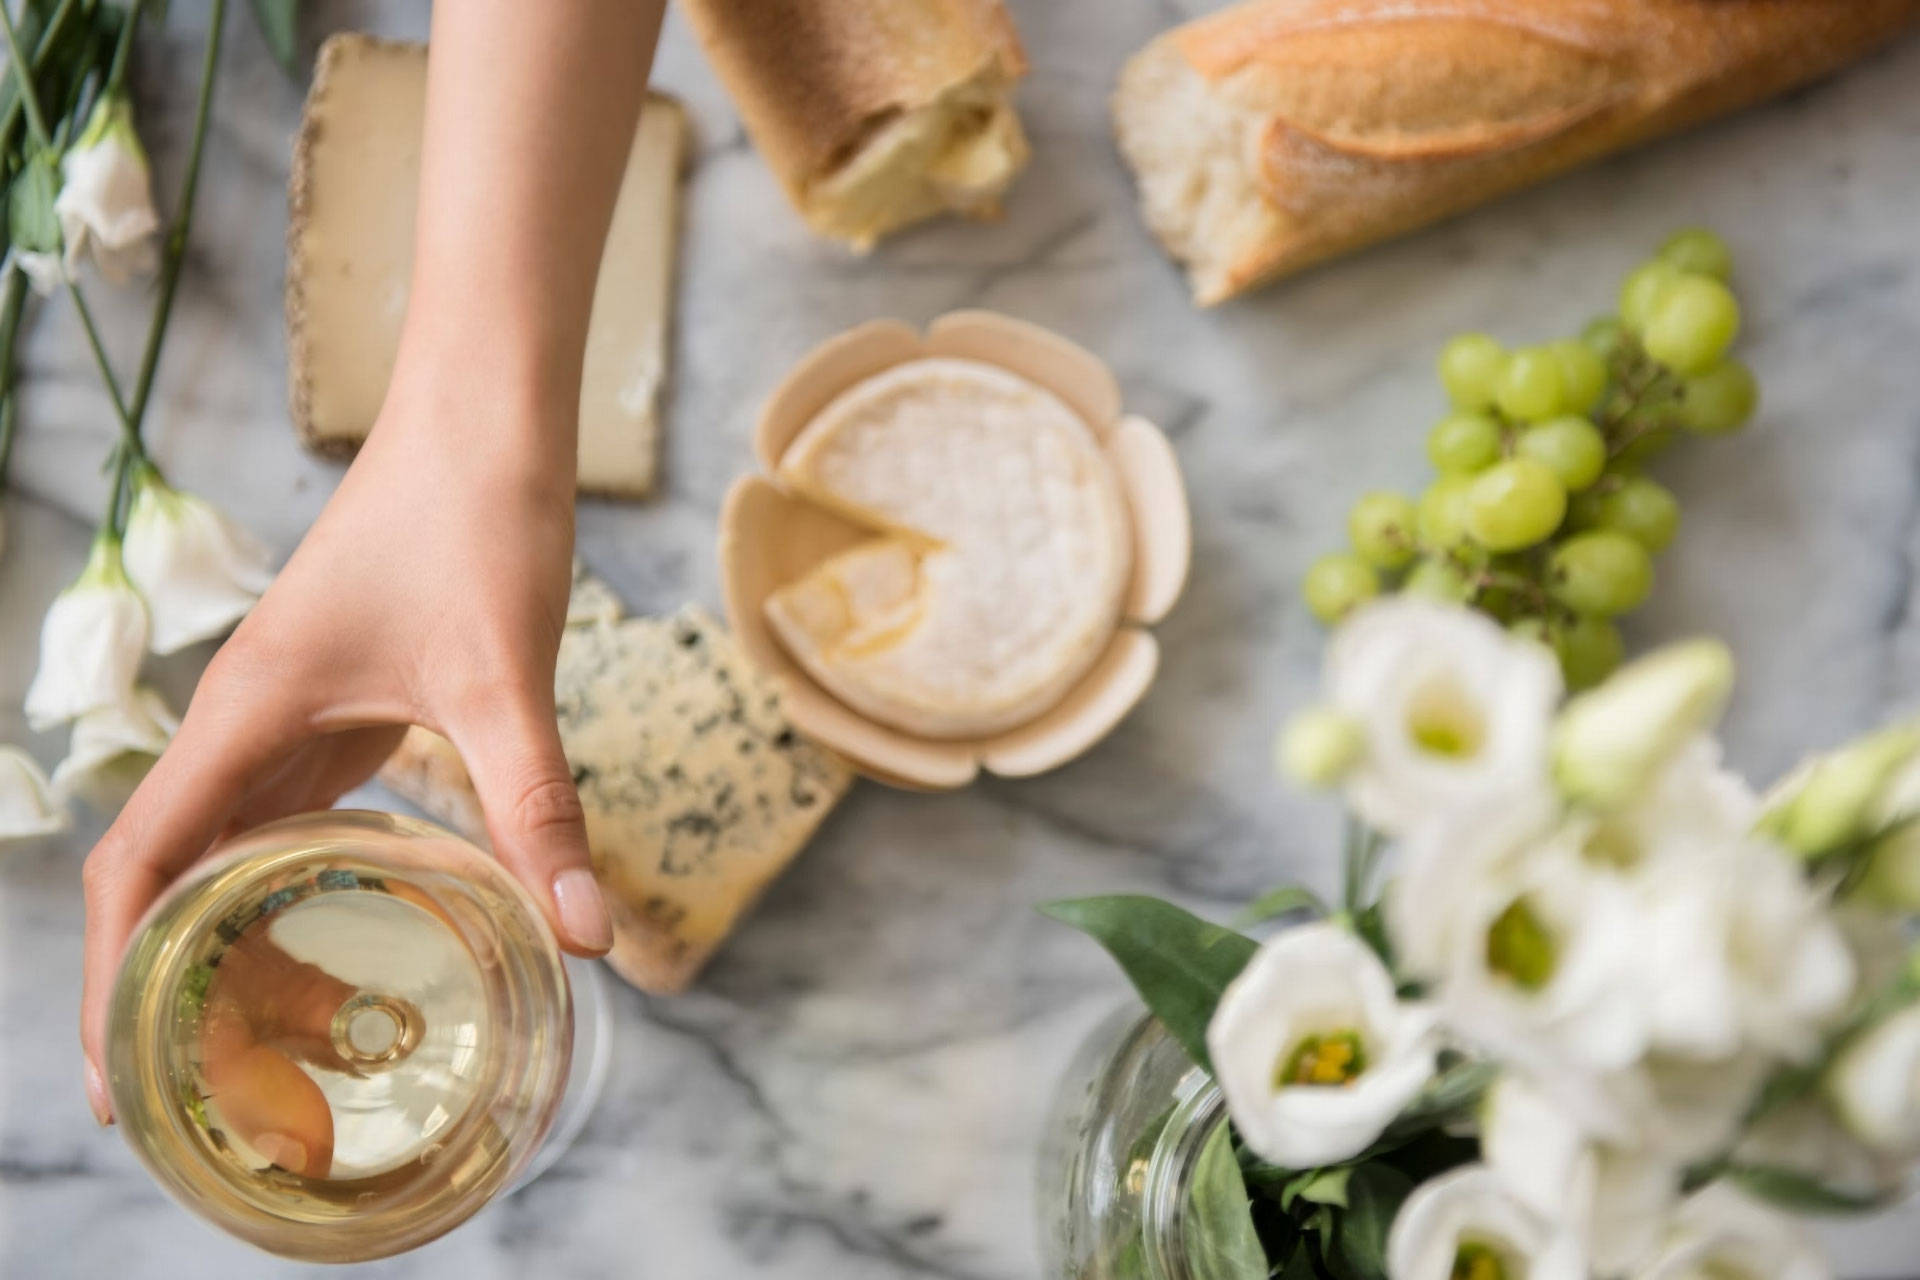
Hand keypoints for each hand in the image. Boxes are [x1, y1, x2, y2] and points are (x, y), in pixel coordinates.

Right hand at [78, 372, 611, 1126]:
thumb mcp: (503, 681)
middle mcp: (247, 721)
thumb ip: (537, 807)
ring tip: (257, 1044)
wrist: (487, 418)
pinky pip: (291, 811)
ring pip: (231, 843)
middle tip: (203, 1096)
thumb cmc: (472, 521)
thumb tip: (589, 936)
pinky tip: (337, 930)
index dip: (117, 980)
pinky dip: (293, 880)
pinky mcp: (344, 701)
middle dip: (169, 982)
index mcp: (243, 719)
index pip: (141, 870)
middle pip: (171, 873)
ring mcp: (292, 711)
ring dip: (229, 935)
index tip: (126, 1081)